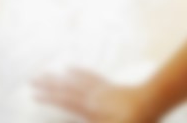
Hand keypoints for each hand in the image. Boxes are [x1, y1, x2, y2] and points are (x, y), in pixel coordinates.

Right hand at [34, 71, 158, 122]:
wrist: (153, 101)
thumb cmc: (134, 121)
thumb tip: (70, 120)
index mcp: (91, 107)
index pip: (65, 101)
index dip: (49, 98)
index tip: (33, 95)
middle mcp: (93, 95)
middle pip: (67, 88)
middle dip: (49, 85)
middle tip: (33, 79)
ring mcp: (101, 89)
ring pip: (76, 80)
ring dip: (61, 77)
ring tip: (49, 72)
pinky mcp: (110, 87)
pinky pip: (90, 77)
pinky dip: (79, 73)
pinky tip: (73, 68)